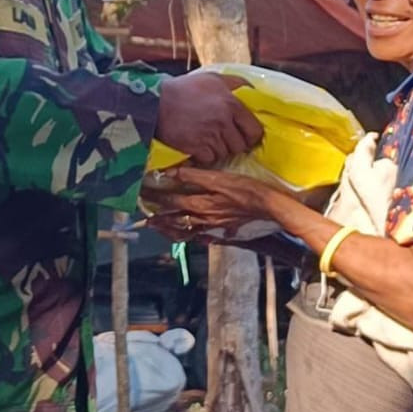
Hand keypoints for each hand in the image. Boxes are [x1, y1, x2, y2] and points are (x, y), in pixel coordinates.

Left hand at [144, 167, 281, 238]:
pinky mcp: (223, 230)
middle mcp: (203, 218)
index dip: (156, 198)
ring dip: (170, 230)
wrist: (268, 206)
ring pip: (186, 231)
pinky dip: (193, 238)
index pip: (171, 202)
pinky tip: (191, 237)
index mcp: (200, 205)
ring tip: (159, 229)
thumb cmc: (245, 189)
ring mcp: (213, 226)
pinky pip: (203, 237)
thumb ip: (194, 176)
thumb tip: (171, 173)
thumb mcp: (219, 178)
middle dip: (158, 219)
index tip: (143, 195)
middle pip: (175, 220)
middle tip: (144, 219)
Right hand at [153, 72, 264, 166]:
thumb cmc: (186, 88)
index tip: (243, 135)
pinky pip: (210, 160)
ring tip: (207, 140)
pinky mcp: (196, 148)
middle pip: (240, 146)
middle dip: (233, 144)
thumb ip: (236, 84)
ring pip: (225, 154)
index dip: (250, 136)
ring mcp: (210, 136)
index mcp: (232, 104)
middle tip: (223, 138)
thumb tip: (253, 91)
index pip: (255, 131)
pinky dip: (204, 156)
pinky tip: (198, 146)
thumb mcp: (214, 79)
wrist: (156, 102)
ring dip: (218, 150)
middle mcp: (224, 121)